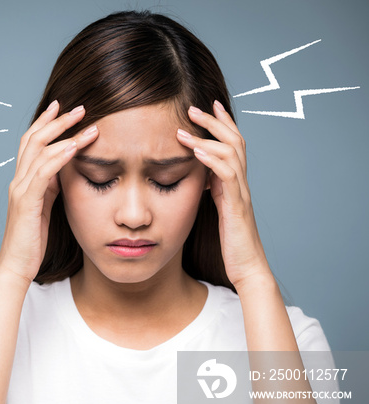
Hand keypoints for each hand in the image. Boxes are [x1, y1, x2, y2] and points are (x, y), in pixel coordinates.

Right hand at [0, 101, 98, 285]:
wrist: (16, 266)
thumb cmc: (31, 242)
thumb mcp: (44, 208)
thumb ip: (50, 188)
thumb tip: (64, 171)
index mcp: (22, 181)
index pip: (31, 143)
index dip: (45, 123)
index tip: (62, 108)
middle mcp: (18, 181)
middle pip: (34, 140)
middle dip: (57, 121)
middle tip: (80, 108)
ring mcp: (20, 190)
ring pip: (40, 152)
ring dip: (65, 135)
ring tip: (87, 124)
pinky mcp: (26, 202)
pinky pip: (43, 173)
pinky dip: (59, 157)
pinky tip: (75, 147)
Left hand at [176, 101, 270, 288]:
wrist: (247, 268)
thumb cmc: (231, 243)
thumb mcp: (217, 210)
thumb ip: (212, 191)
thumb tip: (198, 176)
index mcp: (235, 183)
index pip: (233, 144)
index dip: (222, 123)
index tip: (208, 106)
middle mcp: (241, 184)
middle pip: (235, 141)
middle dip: (215, 121)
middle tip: (193, 107)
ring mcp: (241, 193)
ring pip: (232, 153)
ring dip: (208, 137)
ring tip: (185, 128)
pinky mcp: (236, 206)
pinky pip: (227, 175)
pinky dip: (211, 159)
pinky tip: (195, 152)